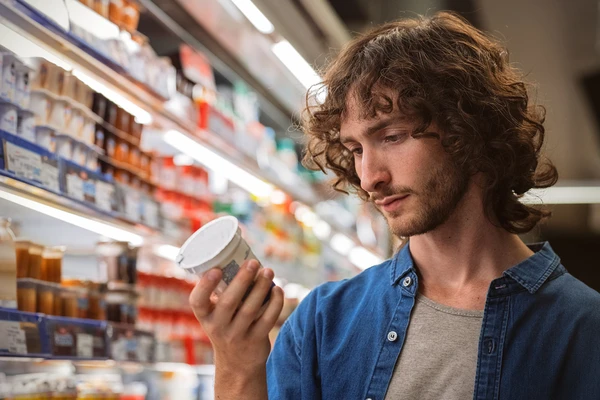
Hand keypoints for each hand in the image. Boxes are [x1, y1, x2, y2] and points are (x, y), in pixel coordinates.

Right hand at [189, 259, 283, 397]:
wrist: (237, 364)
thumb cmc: (227, 326)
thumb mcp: (216, 314)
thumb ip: (223, 292)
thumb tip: (240, 253)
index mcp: (205, 316)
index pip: (198, 302)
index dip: (205, 286)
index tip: (216, 269)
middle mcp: (218, 327)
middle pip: (229, 302)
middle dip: (242, 280)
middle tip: (253, 262)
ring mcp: (237, 335)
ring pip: (251, 309)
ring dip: (261, 287)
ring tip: (268, 271)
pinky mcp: (256, 341)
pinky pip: (267, 319)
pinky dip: (274, 303)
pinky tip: (278, 289)